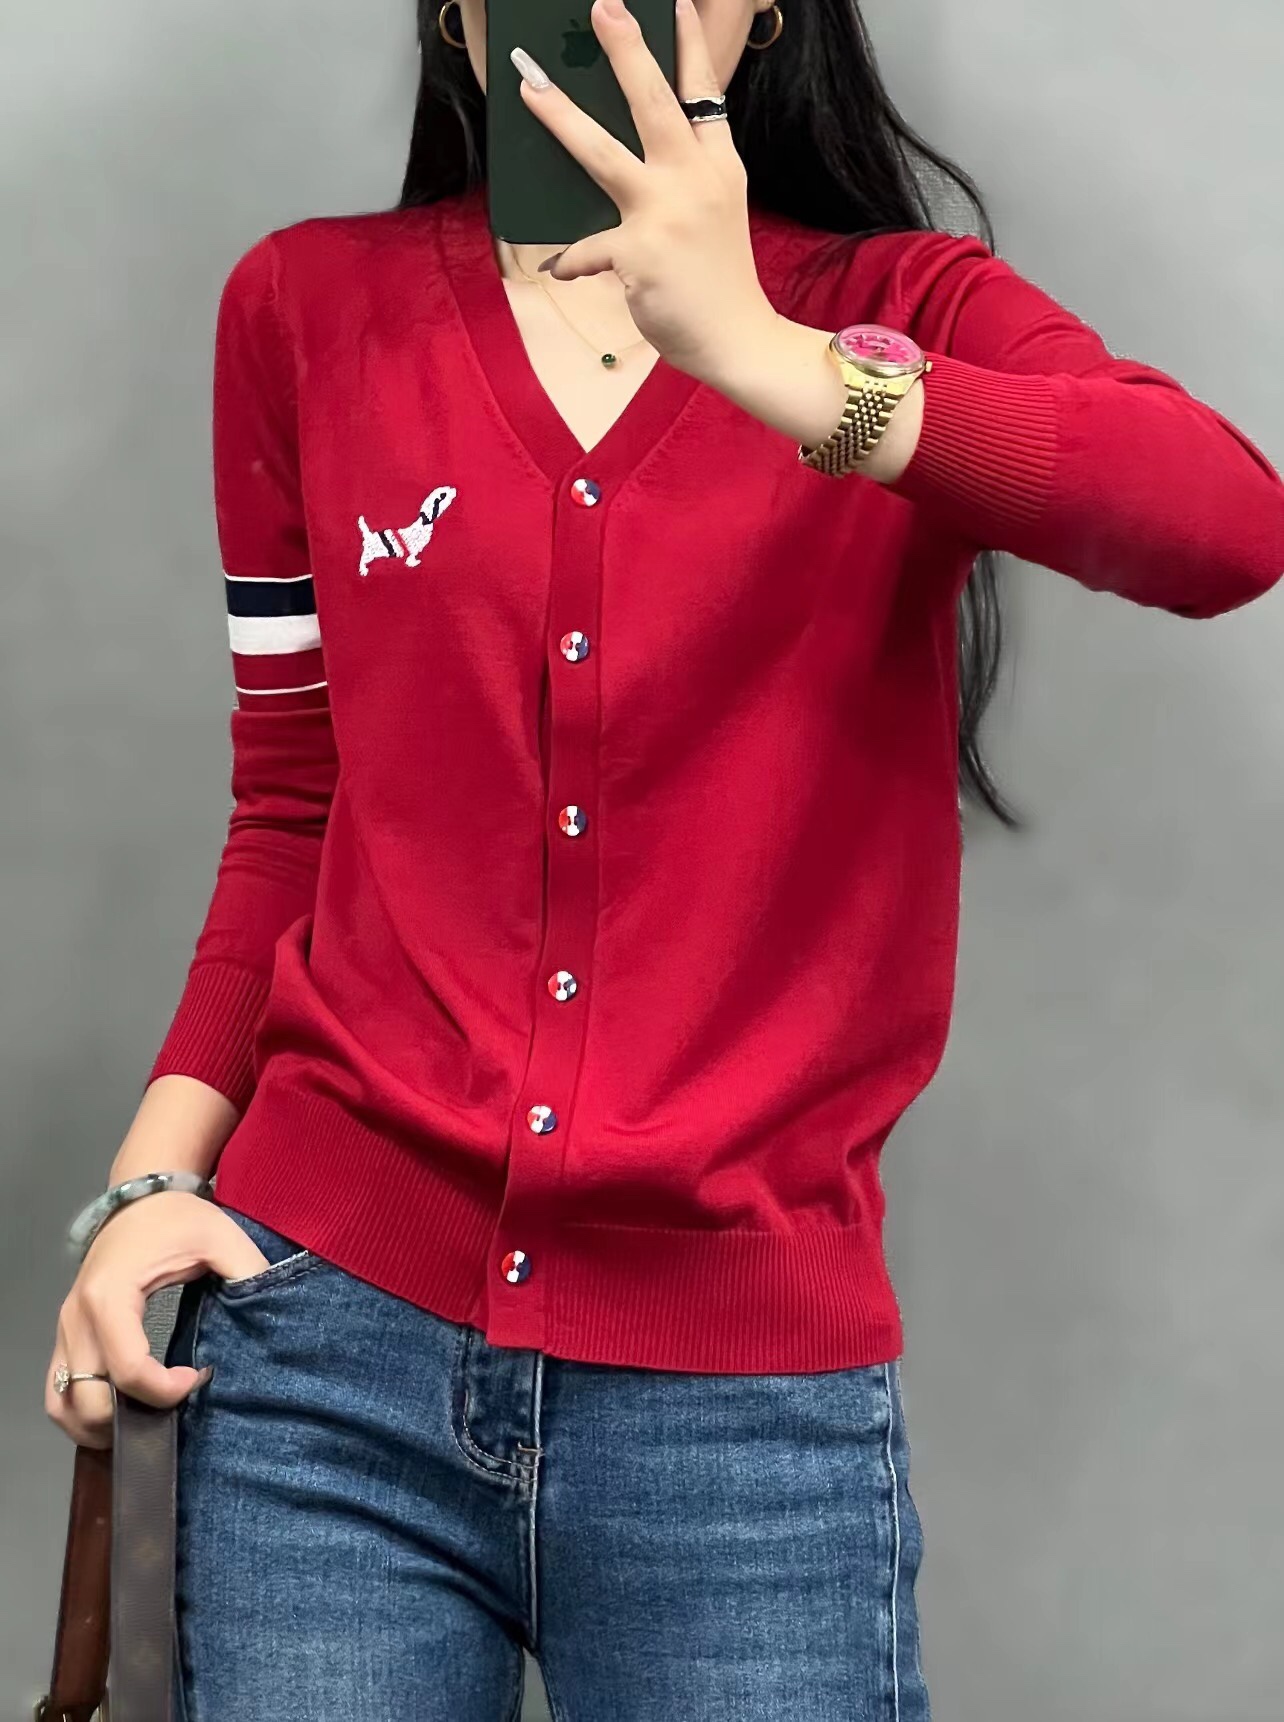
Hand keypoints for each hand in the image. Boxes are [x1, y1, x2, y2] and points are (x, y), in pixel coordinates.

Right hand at [45, 1192, 270, 1448]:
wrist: (141, 1195)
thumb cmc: (179, 1218)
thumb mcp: (223, 1238)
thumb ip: (250, 1275)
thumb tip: (275, 1317)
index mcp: (110, 1296)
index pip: (128, 1370)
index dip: (166, 1391)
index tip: (199, 1377)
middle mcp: (77, 1317)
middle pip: (89, 1398)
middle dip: (133, 1417)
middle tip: (174, 1403)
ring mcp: (66, 1328)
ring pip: (62, 1403)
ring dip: (100, 1424)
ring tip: (146, 1418)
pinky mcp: (66, 1334)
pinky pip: (56, 1390)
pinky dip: (82, 1412)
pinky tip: (120, 1410)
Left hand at [513, 0, 778, 381]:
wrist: (739, 339)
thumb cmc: (720, 279)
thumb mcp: (719, 212)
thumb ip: (685, 177)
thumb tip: (626, 158)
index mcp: (719, 165)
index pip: (704, 93)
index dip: (690, 45)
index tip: (676, 1)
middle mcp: (695, 179)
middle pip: (653, 102)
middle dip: (625, 50)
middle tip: (601, 8)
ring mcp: (667, 214)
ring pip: (603, 153)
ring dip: (562, 116)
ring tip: (530, 87)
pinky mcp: (639, 254)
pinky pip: (586, 248)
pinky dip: (570, 259)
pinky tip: (561, 266)